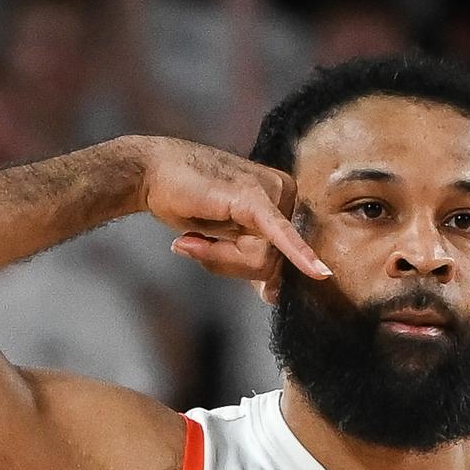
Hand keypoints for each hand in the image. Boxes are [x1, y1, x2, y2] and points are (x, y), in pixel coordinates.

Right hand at [132, 136, 330, 295]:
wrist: (149, 174)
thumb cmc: (183, 201)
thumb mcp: (220, 239)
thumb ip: (247, 262)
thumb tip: (273, 296)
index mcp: (283, 199)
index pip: (282, 256)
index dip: (254, 272)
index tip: (260, 289)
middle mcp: (285, 192)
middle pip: (274, 261)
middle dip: (232, 263)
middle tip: (198, 242)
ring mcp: (272, 191)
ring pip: (264, 259)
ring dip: (221, 257)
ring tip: (195, 234)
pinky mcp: (254, 197)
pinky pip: (279, 235)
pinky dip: (298, 255)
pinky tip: (320, 273)